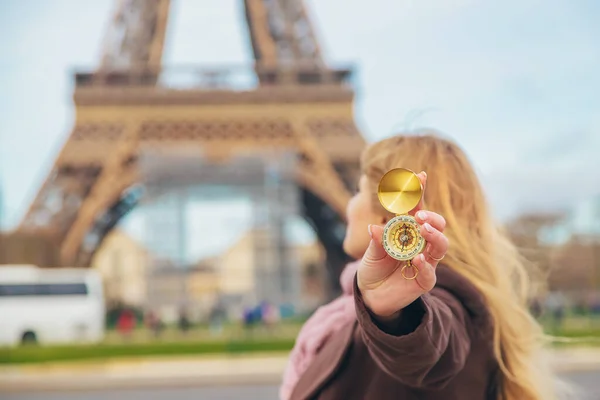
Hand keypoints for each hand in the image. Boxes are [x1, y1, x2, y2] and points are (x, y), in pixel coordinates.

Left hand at [357, 172, 448, 319]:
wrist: (370, 295)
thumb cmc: (372, 267)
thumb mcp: (369, 253)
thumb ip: (375, 241)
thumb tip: (374, 228)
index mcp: (407, 231)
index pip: (417, 208)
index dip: (419, 192)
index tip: (419, 175)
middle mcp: (421, 243)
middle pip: (437, 224)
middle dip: (431, 217)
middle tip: (419, 215)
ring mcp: (426, 261)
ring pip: (441, 245)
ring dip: (435, 235)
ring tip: (424, 229)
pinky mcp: (425, 280)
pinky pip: (430, 272)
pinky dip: (425, 265)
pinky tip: (417, 259)